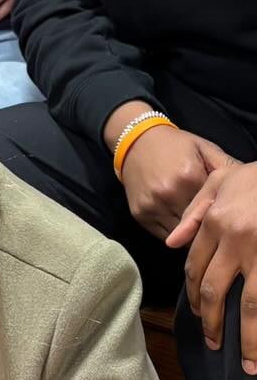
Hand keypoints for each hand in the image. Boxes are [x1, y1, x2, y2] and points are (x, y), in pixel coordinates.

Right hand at [118, 123, 232, 237]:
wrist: (135, 141)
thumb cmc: (175, 146)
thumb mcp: (205, 150)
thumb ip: (228, 167)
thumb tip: (252, 186)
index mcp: (189, 178)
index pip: (214, 212)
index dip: (222, 219)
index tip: (228, 221)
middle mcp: (168, 194)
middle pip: (198, 228)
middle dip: (208, 231)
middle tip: (216, 230)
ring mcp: (152, 206)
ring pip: (181, 238)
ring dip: (191, 236)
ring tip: (200, 231)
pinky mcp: (139, 214)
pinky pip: (163, 236)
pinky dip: (175, 234)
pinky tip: (181, 226)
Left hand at [168, 159, 256, 368]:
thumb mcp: (218, 181)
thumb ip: (194, 214)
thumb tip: (171, 244)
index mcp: (216, 224)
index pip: (196, 267)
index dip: (195, 295)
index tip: (198, 315)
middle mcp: (235, 241)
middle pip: (216, 290)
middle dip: (213, 322)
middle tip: (214, 344)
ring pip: (250, 304)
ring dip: (248, 337)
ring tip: (249, 362)